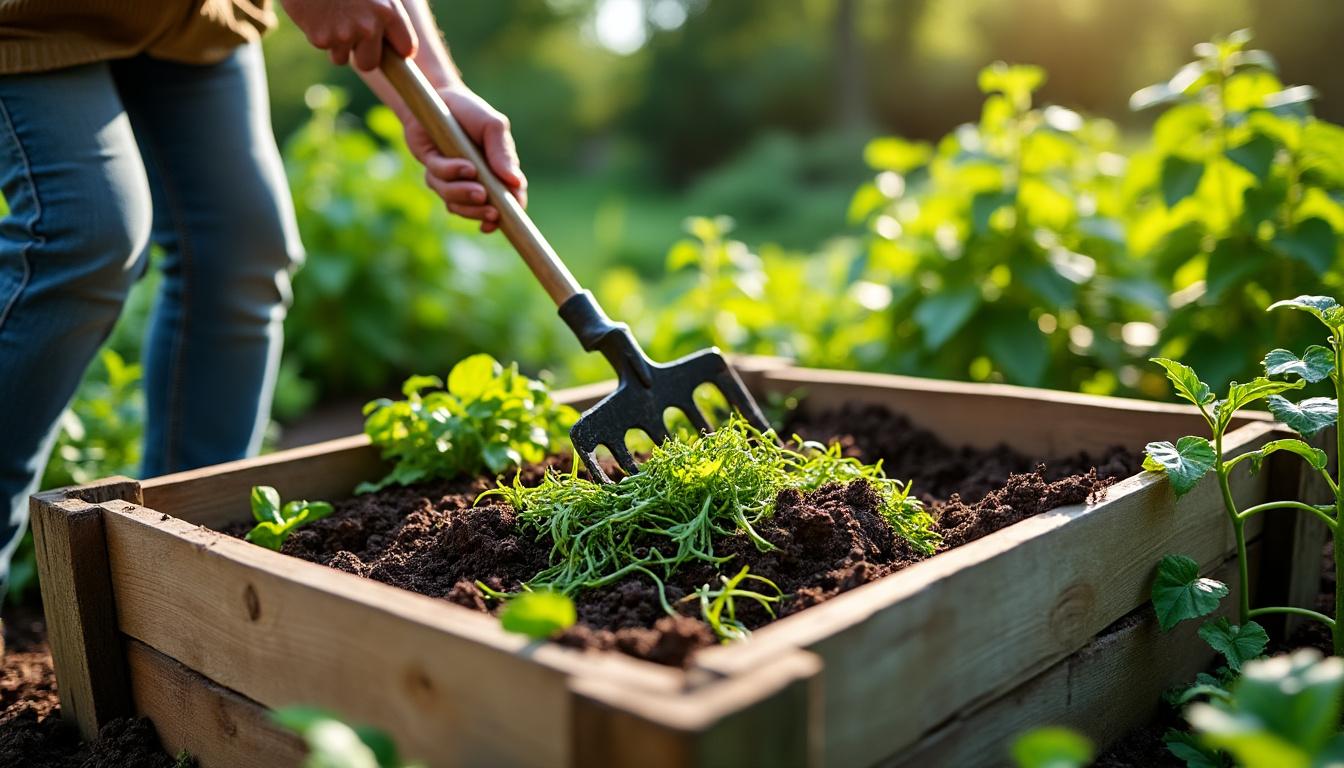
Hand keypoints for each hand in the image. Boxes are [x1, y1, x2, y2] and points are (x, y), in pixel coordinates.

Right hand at [281, 0, 416, 70]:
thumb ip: (384, 9)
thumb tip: (402, 42)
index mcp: (388, 12)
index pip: (406, 47)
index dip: (396, 50)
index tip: (392, 50)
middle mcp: (369, 27)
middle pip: (370, 63)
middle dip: (360, 55)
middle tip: (352, 36)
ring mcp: (345, 35)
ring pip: (342, 57)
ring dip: (336, 43)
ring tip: (331, 16)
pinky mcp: (322, 39)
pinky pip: (323, 47)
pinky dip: (318, 34)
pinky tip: (317, 14)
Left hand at [404, 86, 527, 233]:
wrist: (438, 98)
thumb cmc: (471, 112)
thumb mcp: (493, 127)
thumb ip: (503, 153)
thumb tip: (515, 182)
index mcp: (500, 173)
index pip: (511, 200)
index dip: (510, 214)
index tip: (507, 217)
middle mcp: (479, 181)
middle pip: (482, 211)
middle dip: (483, 213)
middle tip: (491, 211)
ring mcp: (455, 181)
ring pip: (456, 202)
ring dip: (466, 197)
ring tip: (476, 189)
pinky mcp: (435, 175)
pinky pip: (439, 185)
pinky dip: (450, 176)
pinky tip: (461, 166)